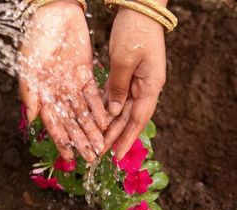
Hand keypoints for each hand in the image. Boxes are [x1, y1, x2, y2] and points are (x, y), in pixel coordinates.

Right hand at [19, 1, 108, 161]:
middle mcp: (58, 93)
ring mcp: (72, 84)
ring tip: (100, 145)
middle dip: (81, 139)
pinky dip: (100, 108)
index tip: (69, 156)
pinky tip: (106, 122)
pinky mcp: (86, 74)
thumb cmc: (36, 40)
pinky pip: (94, 95)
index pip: (53, 122)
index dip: (61, 139)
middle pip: (71, 121)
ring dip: (92, 129)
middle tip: (91, 157)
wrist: (54, 16)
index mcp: (42, 94)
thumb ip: (30, 94)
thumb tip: (32, 120)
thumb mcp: (28, 67)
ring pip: (84, 112)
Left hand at [104, 6, 166, 159]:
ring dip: (110, 125)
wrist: (140, 9)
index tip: (117, 155)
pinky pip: (116, 96)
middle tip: (100, 153)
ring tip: (98, 141)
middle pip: (129, 118)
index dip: (127, 138)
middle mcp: (146, 86)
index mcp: (151, 85)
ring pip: (122, 109)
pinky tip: (98, 120)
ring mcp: (137, 81)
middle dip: (115, 137)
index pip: (138, 119)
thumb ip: (118, 87)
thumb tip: (114, 112)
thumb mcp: (124, 60)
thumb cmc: (134, 32)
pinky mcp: (127, 74)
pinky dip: (108, 109)